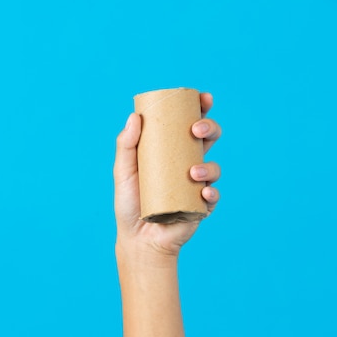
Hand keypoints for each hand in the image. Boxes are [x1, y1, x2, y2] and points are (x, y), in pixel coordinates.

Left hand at [114, 92, 221, 258]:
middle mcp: (187, 163)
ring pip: (214, 166)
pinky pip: (214, 195)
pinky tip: (203, 194)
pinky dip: (211, 193)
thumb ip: (125, 145)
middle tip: (196, 130)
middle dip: (209, 127)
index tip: (203, 98)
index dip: (200, 108)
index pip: (189, 123)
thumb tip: (134, 116)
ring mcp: (197, 185)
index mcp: (172, 150)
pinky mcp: (201, 206)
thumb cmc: (130, 203)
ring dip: (209, 166)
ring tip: (193, 174)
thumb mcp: (122, 172)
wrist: (138, 238)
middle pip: (208, 138)